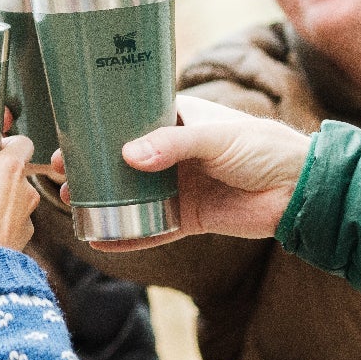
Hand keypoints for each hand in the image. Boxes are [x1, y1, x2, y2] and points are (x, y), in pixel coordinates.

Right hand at [0, 136, 38, 261]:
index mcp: (10, 168)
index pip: (23, 142)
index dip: (9, 142)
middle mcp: (25, 189)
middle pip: (17, 171)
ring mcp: (27, 216)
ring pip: (17, 198)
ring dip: (1, 198)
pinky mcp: (23, 238)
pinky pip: (14, 224)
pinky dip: (1, 223)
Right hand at [50, 96, 311, 251]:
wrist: (299, 189)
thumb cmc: (263, 147)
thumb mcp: (215, 137)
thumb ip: (173, 145)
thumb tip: (128, 156)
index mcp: (177, 121)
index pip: (129, 120)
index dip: (98, 128)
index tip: (69, 135)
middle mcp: (172, 154)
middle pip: (122, 161)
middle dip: (91, 167)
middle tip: (61, 173)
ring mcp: (179, 187)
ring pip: (131, 196)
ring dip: (103, 201)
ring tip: (72, 203)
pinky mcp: (189, 219)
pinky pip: (152, 229)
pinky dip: (129, 236)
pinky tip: (103, 240)